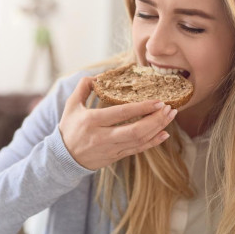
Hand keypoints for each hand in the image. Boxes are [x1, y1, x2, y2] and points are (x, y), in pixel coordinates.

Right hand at [59, 76, 176, 170]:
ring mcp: (110, 149)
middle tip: (169, 109)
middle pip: (135, 130)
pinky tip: (164, 134)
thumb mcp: (71, 105)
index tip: (158, 101)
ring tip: (170, 117)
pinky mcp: (115, 157)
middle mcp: (102, 137)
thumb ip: (83, 87)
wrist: (64, 157)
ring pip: (139, 141)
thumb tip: (98, 76)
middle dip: (155, 119)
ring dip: (157, 128)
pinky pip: (137, 150)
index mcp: (92, 121)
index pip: (121, 113)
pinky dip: (152, 142)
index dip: (142, 108)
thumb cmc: (69, 128)